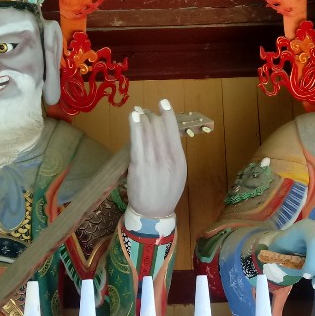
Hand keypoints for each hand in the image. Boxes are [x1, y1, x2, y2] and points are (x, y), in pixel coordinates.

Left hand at [126, 100, 186, 218]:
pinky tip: (134, 116)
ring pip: (148, 132)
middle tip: (145, 112)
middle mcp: (168, 158)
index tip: (163, 102)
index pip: (174, 130)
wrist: (153, 213)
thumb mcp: (179, 173)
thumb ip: (175, 154)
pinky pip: (137, 142)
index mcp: (180, 159)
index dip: (168, 113)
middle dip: (151, 116)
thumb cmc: (166, 192)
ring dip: (143, 118)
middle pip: (159, 129)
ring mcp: (153, 162)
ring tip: (138, 110)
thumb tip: (168, 133)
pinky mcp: (139, 166)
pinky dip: (136, 126)